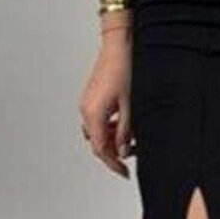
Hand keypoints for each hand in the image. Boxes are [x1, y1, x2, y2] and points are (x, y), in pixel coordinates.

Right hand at [79, 38, 135, 177]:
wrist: (120, 45)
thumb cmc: (126, 70)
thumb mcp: (131, 105)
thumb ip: (125, 131)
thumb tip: (122, 151)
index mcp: (93, 114)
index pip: (100, 149)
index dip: (113, 164)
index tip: (125, 173)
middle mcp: (86, 110)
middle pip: (97, 142)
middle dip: (115, 151)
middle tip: (133, 154)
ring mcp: (87, 103)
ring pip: (98, 131)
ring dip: (114, 138)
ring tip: (133, 135)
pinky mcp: (92, 97)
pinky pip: (99, 119)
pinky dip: (111, 126)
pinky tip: (126, 122)